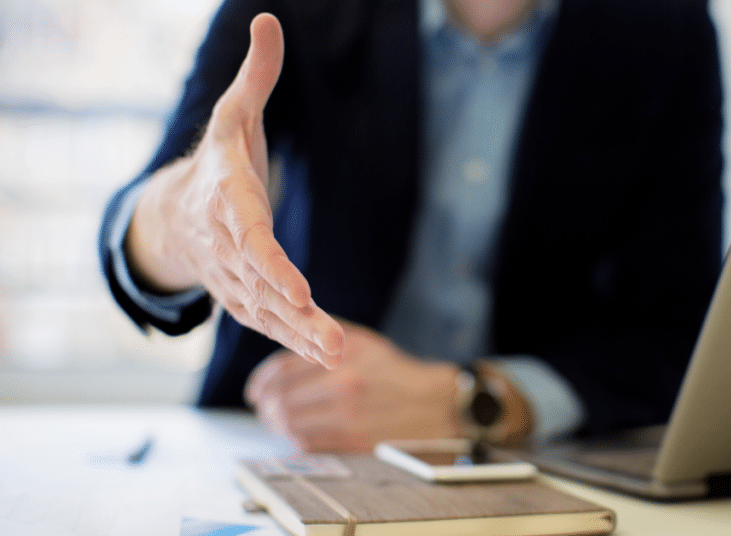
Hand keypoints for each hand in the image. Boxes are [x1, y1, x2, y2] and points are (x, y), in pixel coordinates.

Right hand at [125, 14, 343, 367]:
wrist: (176, 213)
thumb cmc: (216, 160)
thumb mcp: (233, 112)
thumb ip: (256, 75)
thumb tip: (269, 20)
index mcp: (227, 201)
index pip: (250, 238)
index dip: (273, 266)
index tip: (299, 293)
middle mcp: (228, 246)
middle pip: (263, 286)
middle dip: (297, 318)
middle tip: (335, 346)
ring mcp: (234, 277)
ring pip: (269, 313)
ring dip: (304, 338)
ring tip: (340, 357)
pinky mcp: (244, 296)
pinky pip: (270, 322)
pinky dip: (297, 341)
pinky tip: (328, 355)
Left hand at [244, 320, 462, 451]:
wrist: (437, 403)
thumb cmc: (398, 373)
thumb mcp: (364, 343)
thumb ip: (324, 342)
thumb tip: (284, 351)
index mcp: (343, 353)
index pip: (284, 368)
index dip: (263, 382)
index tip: (257, 390)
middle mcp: (344, 383)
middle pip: (282, 399)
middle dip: (266, 406)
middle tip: (264, 409)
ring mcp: (349, 415)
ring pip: (291, 424)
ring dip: (278, 426)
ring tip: (278, 424)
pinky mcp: (355, 441)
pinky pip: (309, 444)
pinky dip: (297, 441)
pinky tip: (299, 436)